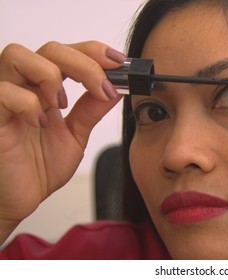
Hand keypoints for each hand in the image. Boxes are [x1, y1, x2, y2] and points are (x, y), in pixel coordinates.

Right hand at [0, 41, 123, 241]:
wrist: (17, 199)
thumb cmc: (38, 168)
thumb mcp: (75, 135)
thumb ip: (92, 110)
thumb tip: (117, 87)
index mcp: (46, 89)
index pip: (67, 52)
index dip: (94, 51)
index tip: (119, 63)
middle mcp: (24, 86)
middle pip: (49, 48)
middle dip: (83, 62)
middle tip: (100, 87)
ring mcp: (4, 98)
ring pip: (19, 56)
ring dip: (51, 76)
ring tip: (62, 104)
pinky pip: (4, 93)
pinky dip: (29, 103)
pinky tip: (41, 123)